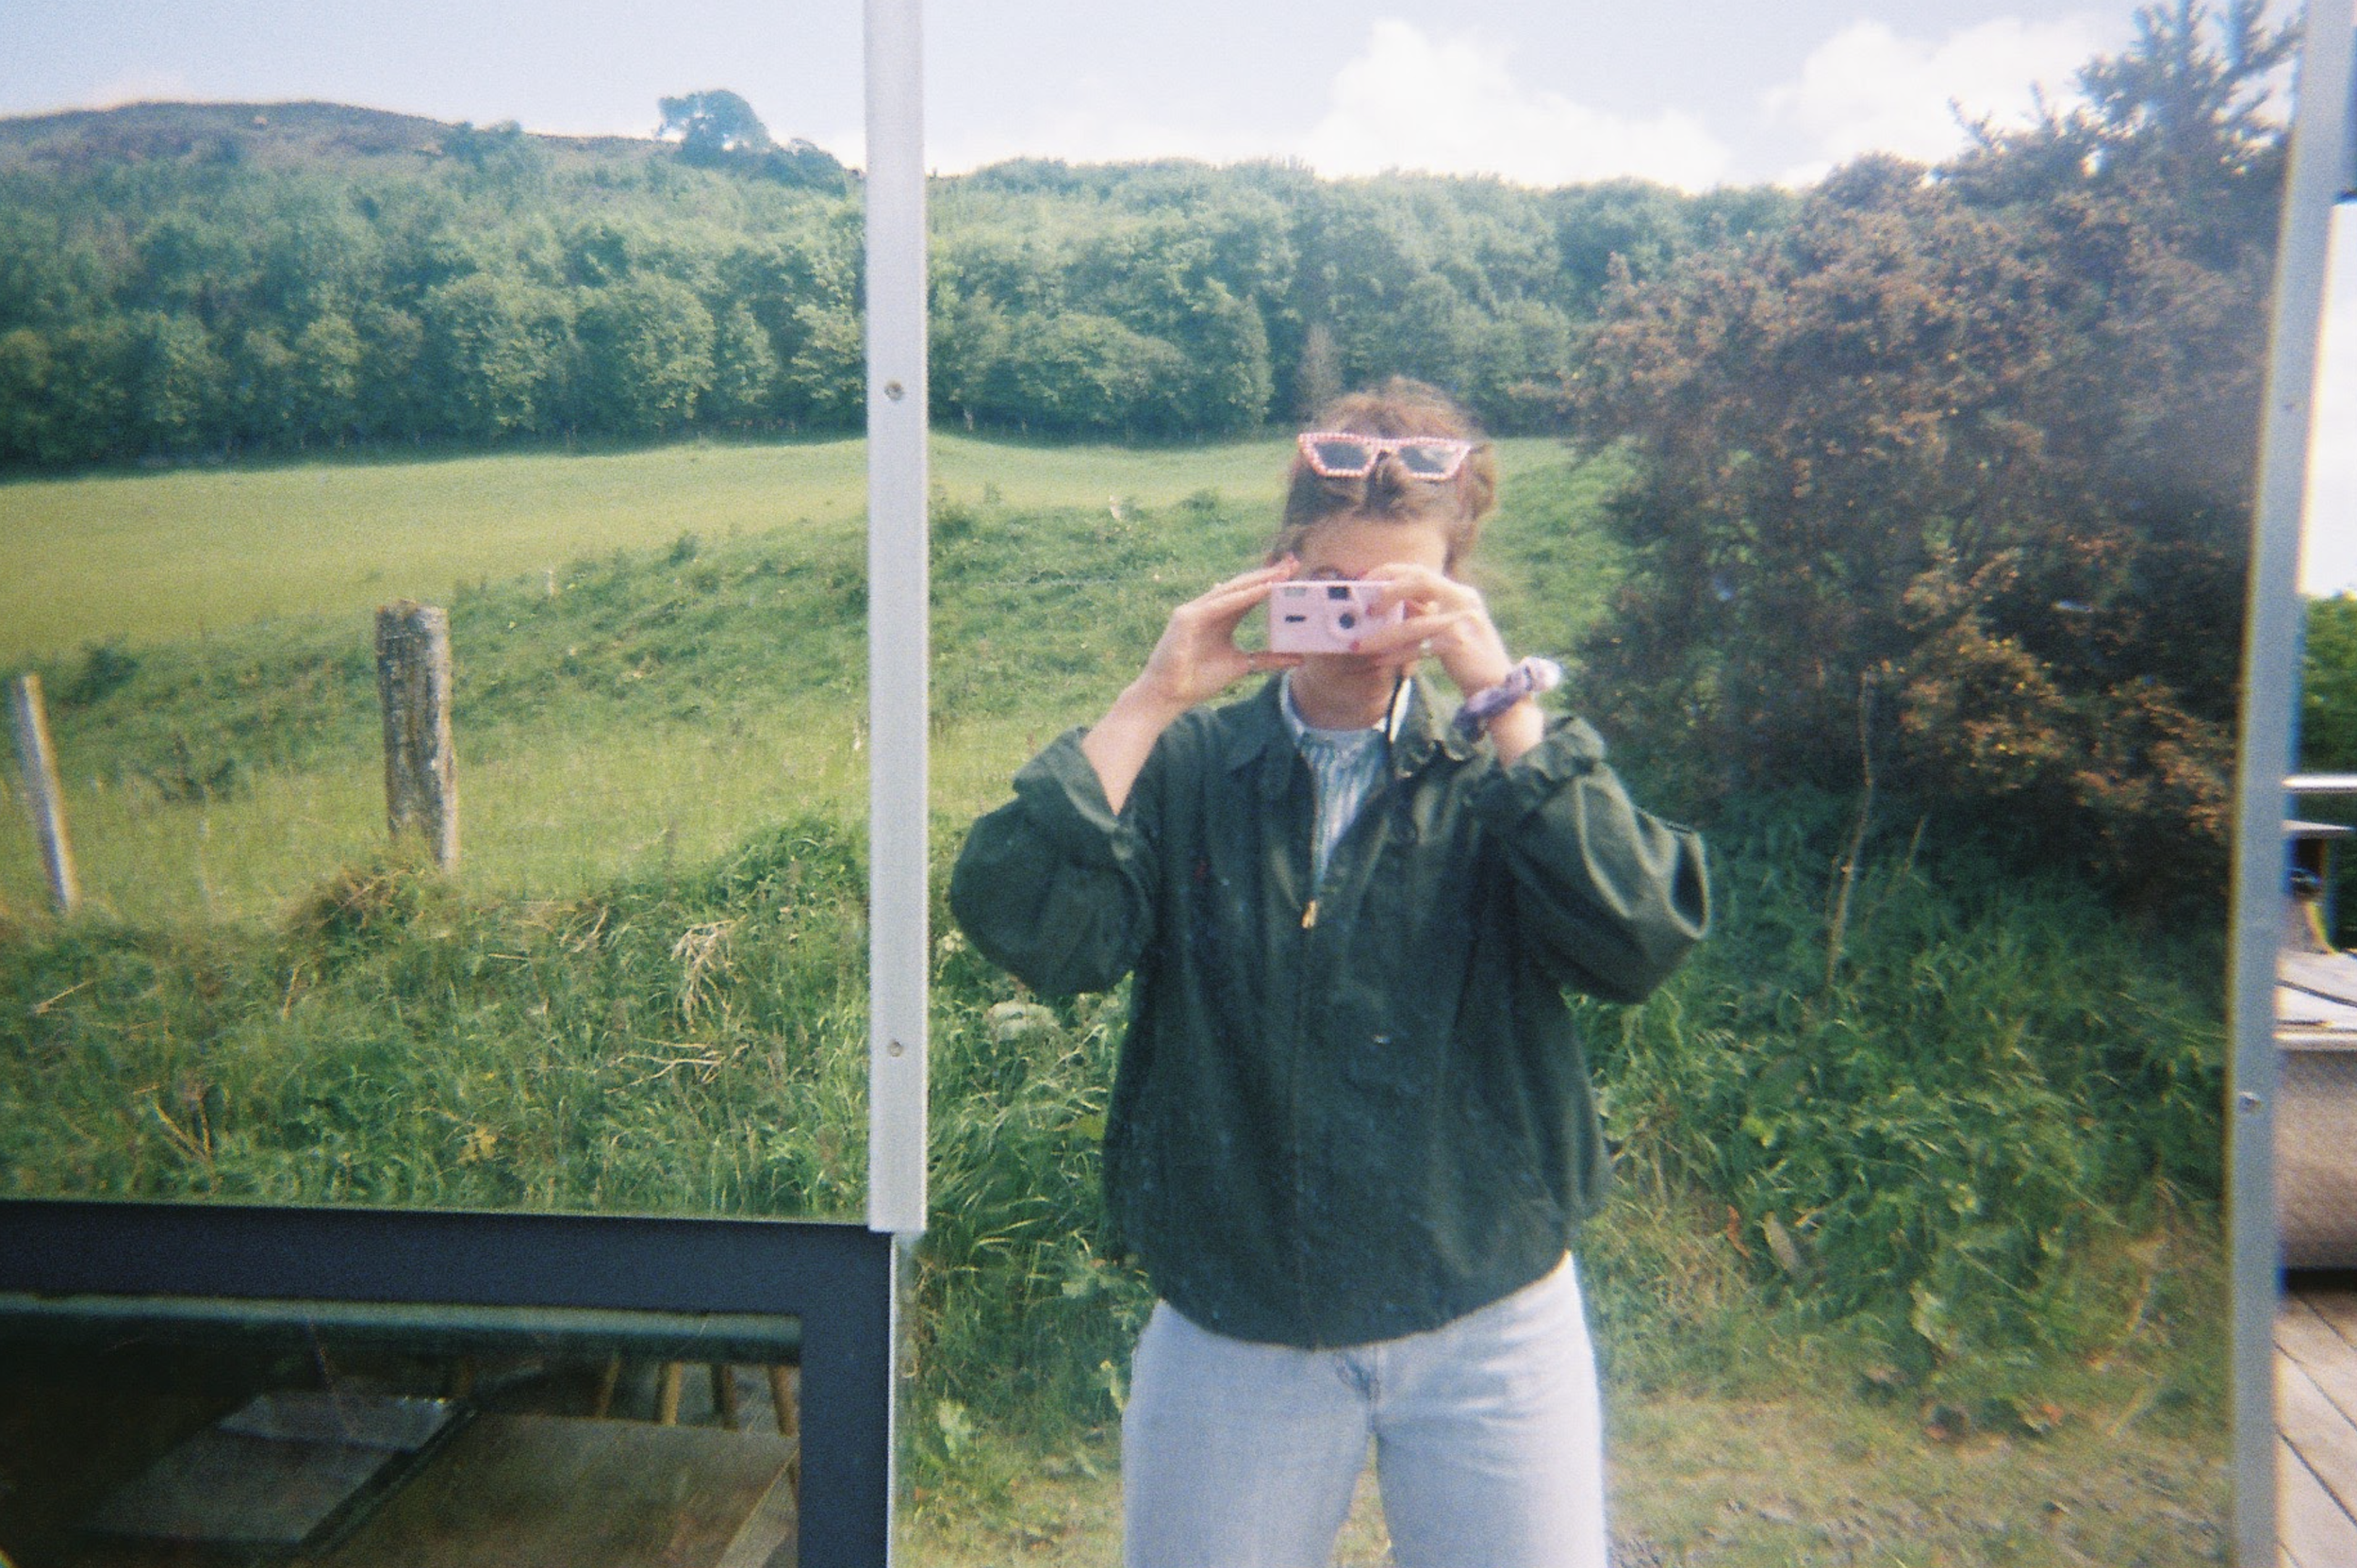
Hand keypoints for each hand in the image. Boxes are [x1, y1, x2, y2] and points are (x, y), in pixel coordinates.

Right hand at [1127, 559, 1304, 719]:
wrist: (1170, 695)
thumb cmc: (1199, 680)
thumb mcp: (1242, 664)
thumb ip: (1267, 658)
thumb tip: (1298, 659)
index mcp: (1221, 617)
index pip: (1249, 595)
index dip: (1270, 583)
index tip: (1295, 573)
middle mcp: (1209, 609)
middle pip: (1243, 586)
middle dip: (1268, 574)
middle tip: (1293, 563)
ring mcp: (1196, 610)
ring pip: (1232, 590)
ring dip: (1258, 580)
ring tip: (1282, 573)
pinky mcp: (1187, 618)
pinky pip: (1220, 604)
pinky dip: (1242, 596)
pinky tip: (1261, 590)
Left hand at [1349, 564, 1512, 697]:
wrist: (1497, 685)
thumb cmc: (1467, 658)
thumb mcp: (1446, 627)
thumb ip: (1424, 613)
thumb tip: (1387, 606)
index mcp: (1459, 592)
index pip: (1420, 571)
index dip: (1390, 572)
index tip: (1364, 580)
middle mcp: (1464, 599)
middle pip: (1420, 581)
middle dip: (1387, 591)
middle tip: (1364, 608)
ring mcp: (1464, 619)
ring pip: (1415, 622)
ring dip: (1383, 634)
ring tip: (1359, 644)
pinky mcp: (1460, 643)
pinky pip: (1419, 647)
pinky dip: (1396, 655)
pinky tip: (1379, 661)